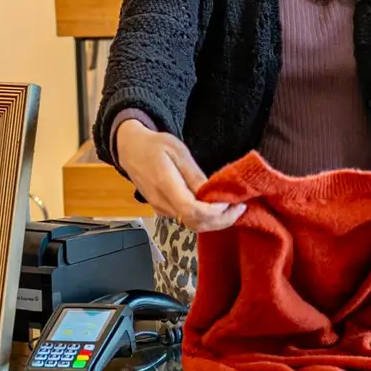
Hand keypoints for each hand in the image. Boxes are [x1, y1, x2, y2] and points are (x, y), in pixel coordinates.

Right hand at [114, 121, 244, 232]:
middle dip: (221, 220)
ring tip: (233, 206)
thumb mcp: (178, 151)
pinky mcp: (163, 210)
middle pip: (195, 223)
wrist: (131, 150)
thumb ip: (194, 175)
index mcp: (165, 184)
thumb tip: (211, 193)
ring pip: (192, 224)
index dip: (215, 212)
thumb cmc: (155, 145)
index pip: (192, 210)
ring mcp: (161, 209)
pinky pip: (187, 220)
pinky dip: (205, 218)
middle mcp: (161, 202)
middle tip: (240, 207)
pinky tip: (217, 207)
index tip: (232, 203)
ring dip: (215, 221)